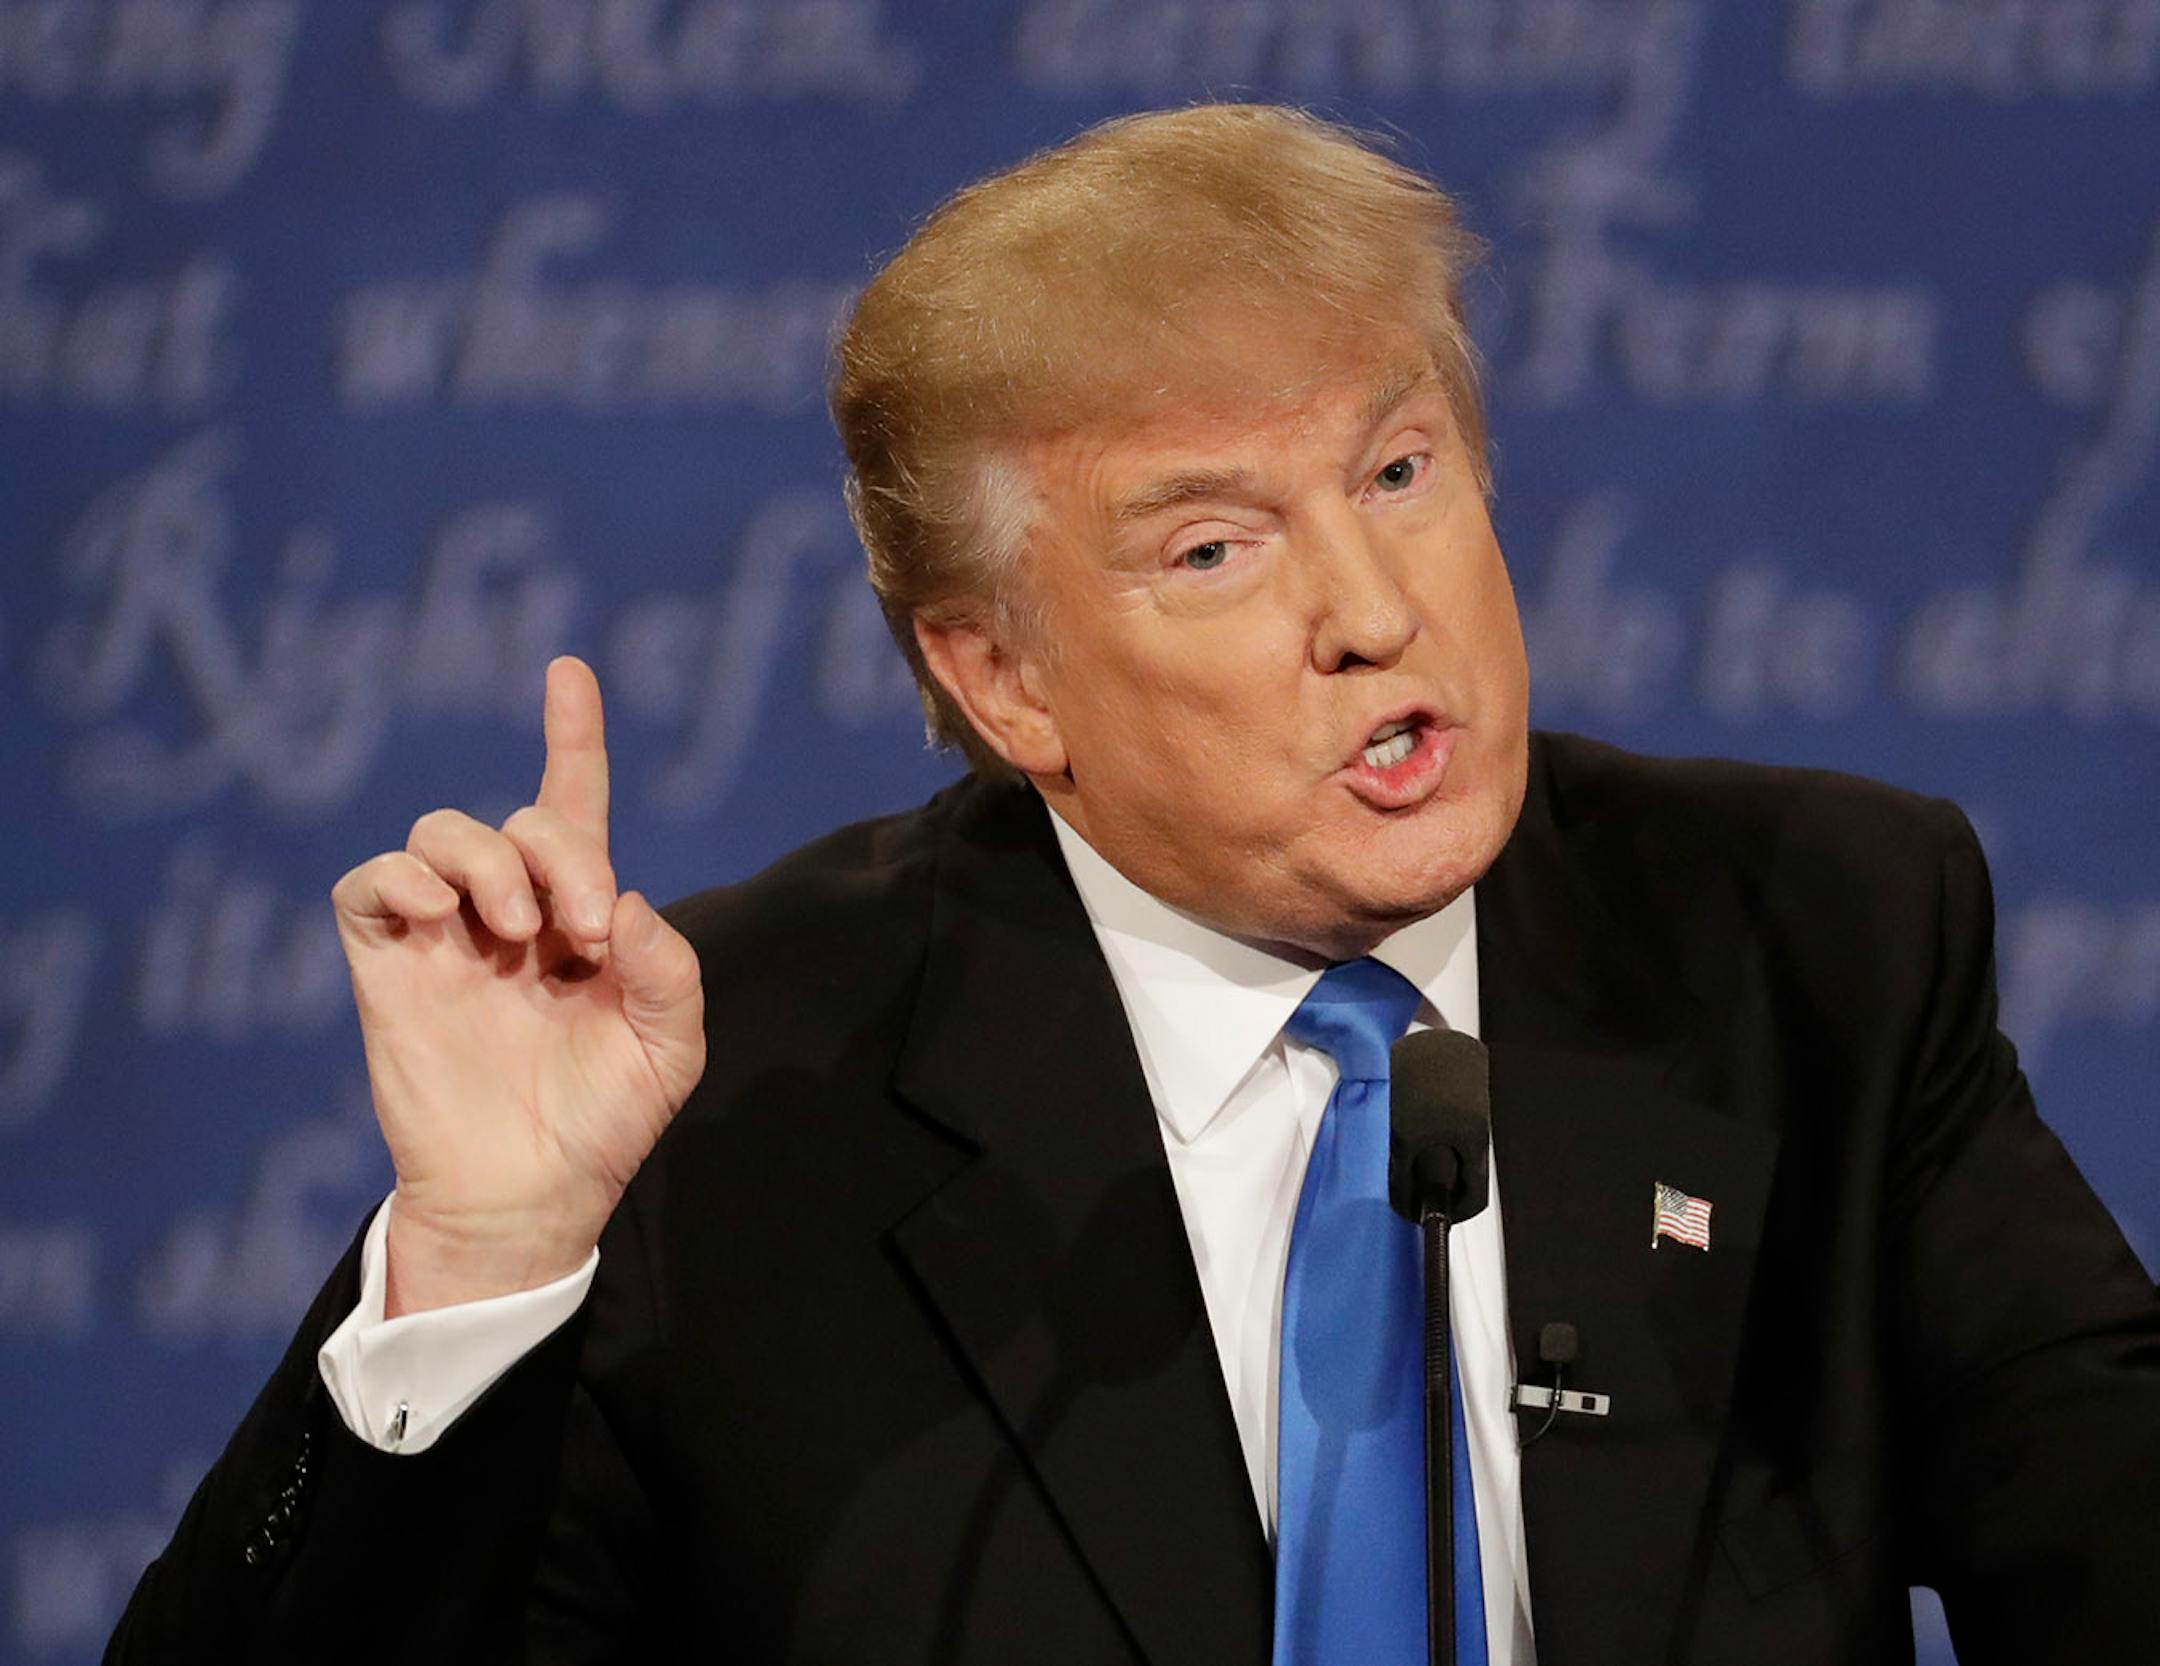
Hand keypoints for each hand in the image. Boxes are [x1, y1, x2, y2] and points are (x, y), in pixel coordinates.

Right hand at [332, 656, 706, 1315]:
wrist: (531, 1197)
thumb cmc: (604, 1123)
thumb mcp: (670, 1047)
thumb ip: (668, 969)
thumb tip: (625, 903)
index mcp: (582, 918)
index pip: (573, 806)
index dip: (571, 735)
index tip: (569, 670)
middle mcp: (511, 912)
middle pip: (521, 820)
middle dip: (561, 854)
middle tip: (586, 931)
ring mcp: (446, 935)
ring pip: (443, 832)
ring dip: (490, 862)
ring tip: (518, 930)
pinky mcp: (388, 965)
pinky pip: (372, 883)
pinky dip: (403, 878)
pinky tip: (444, 916)